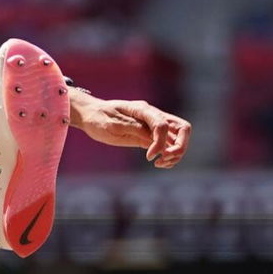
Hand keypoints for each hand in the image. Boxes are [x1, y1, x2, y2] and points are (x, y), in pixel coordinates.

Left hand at [72, 96, 191, 168]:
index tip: (149, 157)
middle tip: (165, 159)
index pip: (162, 124)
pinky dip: (169, 155)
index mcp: (143, 109)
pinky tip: (159, 163)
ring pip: (177, 137)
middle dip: (180, 146)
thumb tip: (153, 139)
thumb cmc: (99, 117)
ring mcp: (153, 125)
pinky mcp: (149, 135)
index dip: (160, 143)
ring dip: (176, 152)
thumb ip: (134, 129)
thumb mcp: (113, 124)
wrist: (90, 115)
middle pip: (182, 128)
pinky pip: (168, 144)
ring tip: (161, 164)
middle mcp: (152, 116)